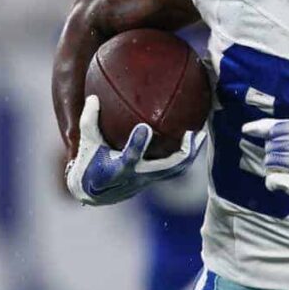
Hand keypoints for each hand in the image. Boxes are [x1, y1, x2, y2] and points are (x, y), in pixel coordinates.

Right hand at [65, 95, 205, 205]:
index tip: (144, 128)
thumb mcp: (86, 141)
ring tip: (201, 135)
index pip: (129, 157)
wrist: (93, 192)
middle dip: (183, 152)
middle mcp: (137, 176)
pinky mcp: (154, 179)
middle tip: (193, 132)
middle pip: (166, 168)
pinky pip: (175, 168)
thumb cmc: (89, 161)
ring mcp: (148, 180)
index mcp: (118, 169)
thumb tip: (94, 97)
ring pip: (175, 170)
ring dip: (191, 153)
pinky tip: (194, 139)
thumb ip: (89, 120)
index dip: (138, 144)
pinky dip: (185, 155)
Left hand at [242, 118, 288, 211]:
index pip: (277, 127)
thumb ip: (273, 128)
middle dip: (271, 151)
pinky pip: (273, 179)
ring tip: (284, 168)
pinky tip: (279, 180)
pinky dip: (272, 181)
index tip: (252, 132)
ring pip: (270, 161)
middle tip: (284, 157)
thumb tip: (246, 128)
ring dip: (271, 165)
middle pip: (271, 145)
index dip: (263, 130)